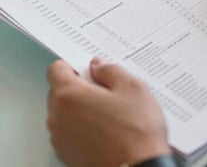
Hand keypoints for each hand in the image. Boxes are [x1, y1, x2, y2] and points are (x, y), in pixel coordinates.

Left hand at [47, 58, 169, 166]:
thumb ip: (110, 70)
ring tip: (110, 112)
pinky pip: (69, 132)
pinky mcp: (68, 156)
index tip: (89, 68)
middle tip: (106, 90)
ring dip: (81, 108)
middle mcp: (58, 118)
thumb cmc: (136, 132)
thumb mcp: (132, 87)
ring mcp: (61, 140)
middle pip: (59, 91)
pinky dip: (82, 127)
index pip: (56, 69)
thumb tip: (99, 66)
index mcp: (69, 96)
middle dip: (79, 86)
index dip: (74, 65)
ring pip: (64, 112)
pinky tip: (107, 129)